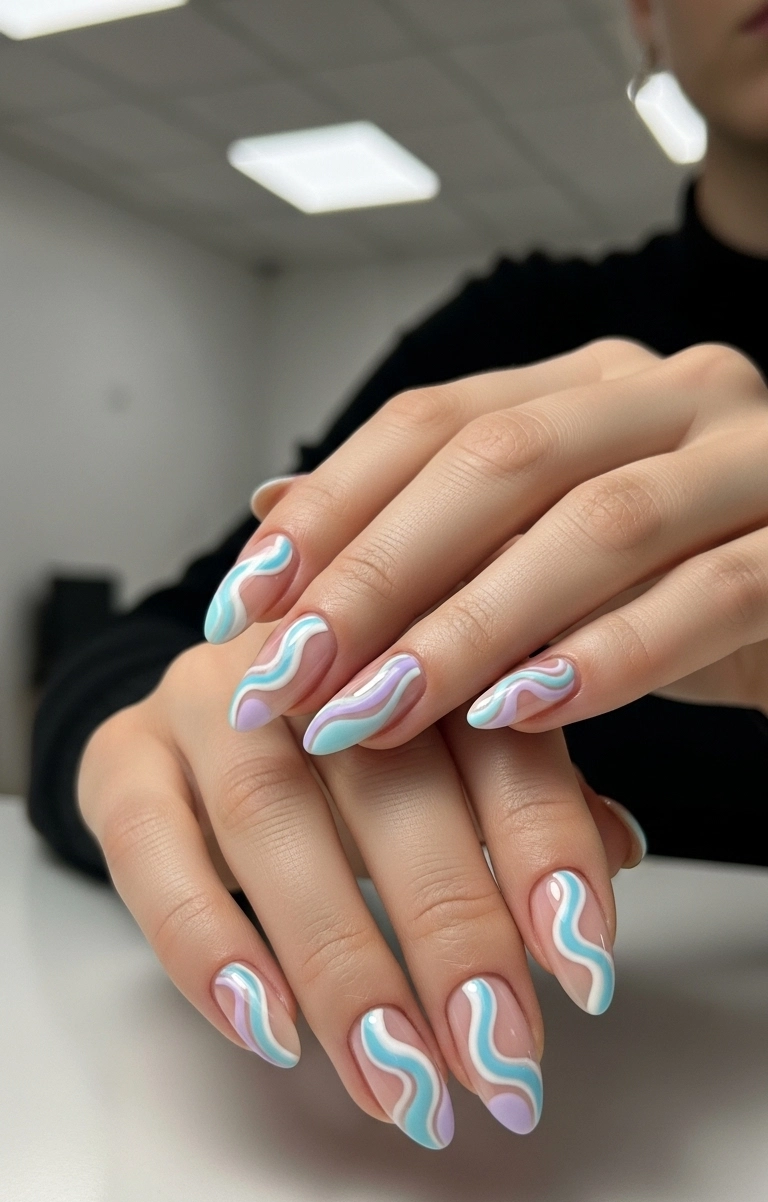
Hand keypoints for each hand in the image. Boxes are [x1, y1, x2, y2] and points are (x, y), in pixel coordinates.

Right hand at [77, 628, 639, 1148]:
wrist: (218, 703)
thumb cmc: (360, 747)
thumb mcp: (456, 757)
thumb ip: (532, 792)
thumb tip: (620, 853)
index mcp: (420, 636)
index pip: (499, 740)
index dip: (549, 852)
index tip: (587, 972)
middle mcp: (312, 656)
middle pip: (388, 783)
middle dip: (450, 933)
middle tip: (496, 1058)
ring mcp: (206, 698)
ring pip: (269, 818)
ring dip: (340, 962)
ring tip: (398, 1079)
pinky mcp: (121, 754)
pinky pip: (146, 846)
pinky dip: (206, 942)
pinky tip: (269, 1029)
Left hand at [208, 340, 767, 751]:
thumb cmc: (678, 589)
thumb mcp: (544, 554)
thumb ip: (428, 526)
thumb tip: (269, 500)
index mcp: (594, 384)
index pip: (438, 420)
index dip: (331, 509)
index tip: (244, 603)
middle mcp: (674, 393)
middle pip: (500, 460)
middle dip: (377, 574)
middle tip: (291, 673)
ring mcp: (757, 457)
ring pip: (598, 526)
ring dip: (470, 628)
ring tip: (376, 712)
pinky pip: (713, 593)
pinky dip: (611, 658)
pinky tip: (522, 714)